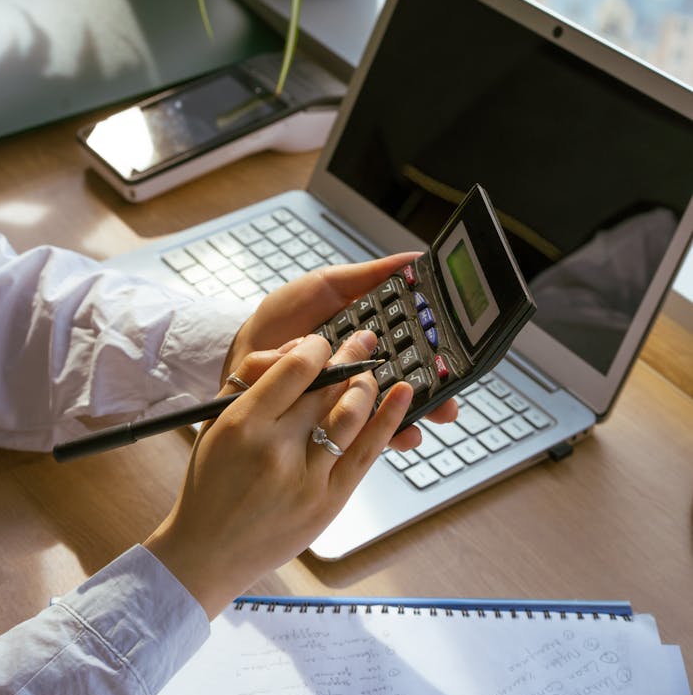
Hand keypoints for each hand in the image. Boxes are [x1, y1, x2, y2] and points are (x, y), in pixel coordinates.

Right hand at [144, 332, 412, 618]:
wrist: (209, 551)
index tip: (322, 344)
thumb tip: (300, 349)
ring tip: (370, 369)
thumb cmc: (211, 482)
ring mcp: (307, 478)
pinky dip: (390, 419)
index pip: (296, 368)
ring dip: (367, 383)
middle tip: (361, 341)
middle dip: (349, 357)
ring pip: (352, 414)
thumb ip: (252, 377)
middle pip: (327, 388)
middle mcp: (276, 449)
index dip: (317, 347)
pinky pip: (367, 452)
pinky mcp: (329, 502)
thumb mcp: (215, 420)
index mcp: (244, 423)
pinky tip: (403, 394)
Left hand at [222, 255, 457, 450]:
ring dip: (406, 422)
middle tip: (448, 405)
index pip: (411, 352)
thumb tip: (413, 259)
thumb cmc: (282, 318)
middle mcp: (360, 374)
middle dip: (432, 399)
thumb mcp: (327, 286)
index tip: (452, 362)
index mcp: (368, 343)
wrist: (242, 348)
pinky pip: (351, 432)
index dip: (434, 359)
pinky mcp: (322, 422)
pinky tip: (390, 435)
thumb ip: (368, 277)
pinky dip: (371, 436)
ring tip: (420, 425)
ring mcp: (343, 400)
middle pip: (405, 388)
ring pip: (385, 415)